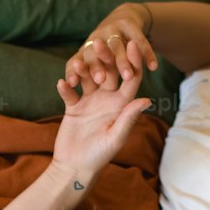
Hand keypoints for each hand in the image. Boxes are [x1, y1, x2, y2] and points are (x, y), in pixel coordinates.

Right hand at [53, 46, 152, 185]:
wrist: (75, 167)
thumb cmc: (100, 156)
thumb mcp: (116, 137)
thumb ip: (129, 118)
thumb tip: (147, 99)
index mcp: (122, 105)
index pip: (130, 78)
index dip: (133, 61)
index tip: (132, 43)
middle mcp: (107, 99)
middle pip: (108, 72)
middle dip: (105, 57)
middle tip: (100, 42)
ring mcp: (89, 101)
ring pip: (87, 77)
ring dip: (82, 69)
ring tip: (77, 62)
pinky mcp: (73, 106)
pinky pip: (69, 92)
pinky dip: (65, 87)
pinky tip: (62, 83)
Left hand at [61, 2, 157, 90]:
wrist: (125, 16)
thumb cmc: (109, 49)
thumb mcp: (95, 59)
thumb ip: (87, 72)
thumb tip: (69, 85)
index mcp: (86, 50)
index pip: (76, 61)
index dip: (73, 71)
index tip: (70, 83)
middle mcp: (96, 39)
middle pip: (95, 53)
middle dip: (97, 65)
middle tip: (100, 79)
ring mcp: (112, 30)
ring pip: (116, 47)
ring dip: (122, 61)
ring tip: (128, 76)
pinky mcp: (129, 24)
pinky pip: (139, 41)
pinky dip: (146, 53)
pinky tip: (153, 67)